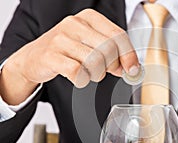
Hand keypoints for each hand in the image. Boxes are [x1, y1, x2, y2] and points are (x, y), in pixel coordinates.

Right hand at [0, 9, 138, 104]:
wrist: (34, 58)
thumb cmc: (68, 51)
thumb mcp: (92, 44)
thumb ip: (113, 52)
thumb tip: (133, 68)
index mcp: (89, 17)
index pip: (118, 35)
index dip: (129, 55)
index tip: (132, 70)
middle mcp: (75, 24)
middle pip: (109, 50)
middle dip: (112, 67)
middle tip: (104, 71)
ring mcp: (61, 39)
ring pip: (95, 62)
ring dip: (96, 74)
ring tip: (88, 72)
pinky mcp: (51, 56)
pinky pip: (78, 73)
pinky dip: (82, 80)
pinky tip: (77, 77)